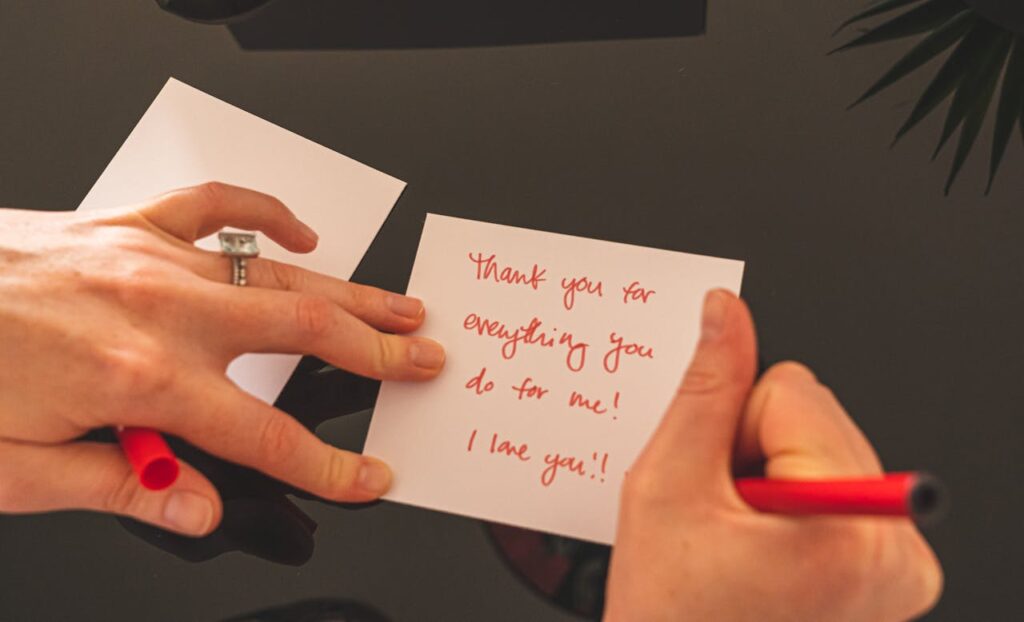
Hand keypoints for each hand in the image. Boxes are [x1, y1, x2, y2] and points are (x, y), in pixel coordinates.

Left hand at [0, 182, 444, 535]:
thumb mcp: (17, 471)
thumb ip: (121, 486)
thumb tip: (196, 509)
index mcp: (139, 380)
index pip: (264, 435)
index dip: (328, 466)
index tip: (369, 477)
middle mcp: (159, 312)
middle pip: (301, 336)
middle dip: (377, 353)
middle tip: (427, 360)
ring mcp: (150, 260)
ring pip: (279, 276)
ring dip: (351, 294)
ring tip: (402, 306)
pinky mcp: (127, 225)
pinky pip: (216, 208)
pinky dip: (268, 217)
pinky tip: (303, 236)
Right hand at [604, 290, 941, 620]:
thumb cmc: (672, 617)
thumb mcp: (666, 488)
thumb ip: (704, 388)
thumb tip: (724, 313)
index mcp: (848, 523)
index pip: (791, 389)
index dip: (730, 429)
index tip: (714, 486)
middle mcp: (895, 547)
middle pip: (816, 416)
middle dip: (754, 454)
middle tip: (723, 520)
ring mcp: (901, 565)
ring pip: (826, 446)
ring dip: (770, 479)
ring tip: (741, 542)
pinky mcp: (894, 571)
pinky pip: (841, 484)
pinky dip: (794, 503)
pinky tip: (765, 547)